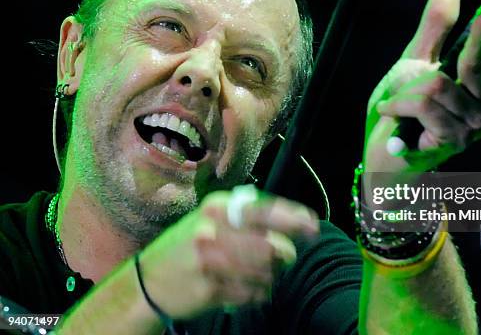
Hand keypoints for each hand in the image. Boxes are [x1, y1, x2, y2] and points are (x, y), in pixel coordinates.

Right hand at [137, 186, 318, 319]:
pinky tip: (246, 286)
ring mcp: (210, 262)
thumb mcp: (211, 218)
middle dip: (286, 254)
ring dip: (272, 276)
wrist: (147, 281)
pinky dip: (258, 292)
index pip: (265, 211)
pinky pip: (253, 293)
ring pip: (266, 273)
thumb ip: (248, 216)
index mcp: (216, 208)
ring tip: (261, 272)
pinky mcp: (210, 290)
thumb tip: (296, 220)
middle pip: (272, 247)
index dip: (294, 220)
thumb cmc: (188, 245)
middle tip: (286, 256)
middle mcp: (213, 231)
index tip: (312, 226)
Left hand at [364, 0, 480, 172]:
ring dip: (406, 90)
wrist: (383, 155)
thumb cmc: (400, 113)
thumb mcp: (413, 65)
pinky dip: (399, 104)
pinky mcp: (454, 140)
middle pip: (477, 66)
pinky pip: (424, 103)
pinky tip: (390, 113)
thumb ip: (433, 31)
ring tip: (395, 104)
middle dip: (477, 41)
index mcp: (475, 89)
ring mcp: (472, 127)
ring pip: (439, 84)